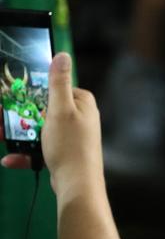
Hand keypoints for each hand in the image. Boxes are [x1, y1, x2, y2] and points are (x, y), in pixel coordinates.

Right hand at [1, 54, 103, 198]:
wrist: (76, 183)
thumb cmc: (70, 145)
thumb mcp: (60, 109)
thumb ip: (58, 83)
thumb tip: (61, 55)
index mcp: (82, 102)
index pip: (56, 90)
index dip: (36, 94)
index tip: (15, 98)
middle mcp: (80, 117)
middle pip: (45, 111)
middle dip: (22, 118)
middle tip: (2, 122)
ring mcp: (72, 136)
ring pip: (40, 131)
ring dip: (20, 137)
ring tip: (1, 138)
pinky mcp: (63, 152)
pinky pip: (40, 149)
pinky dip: (25, 154)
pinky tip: (10, 159)